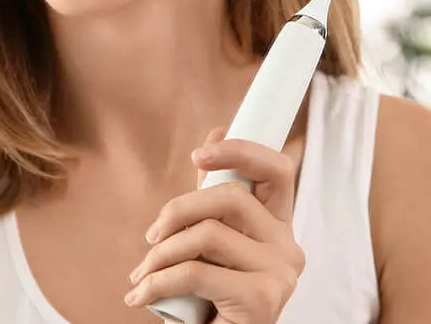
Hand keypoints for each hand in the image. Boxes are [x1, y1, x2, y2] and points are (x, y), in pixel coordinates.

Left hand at [125, 128, 305, 321]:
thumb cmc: (209, 295)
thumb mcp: (209, 242)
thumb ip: (211, 197)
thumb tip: (216, 132)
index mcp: (278, 228)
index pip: (278, 171)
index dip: (241, 151)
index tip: (198, 154)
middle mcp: (289, 248)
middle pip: (231, 197)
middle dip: (177, 210)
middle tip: (151, 237)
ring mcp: (281, 274)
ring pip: (207, 234)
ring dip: (160, 254)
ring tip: (143, 276)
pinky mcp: (263, 298)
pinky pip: (194, 271)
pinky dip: (157, 282)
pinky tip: (142, 295)